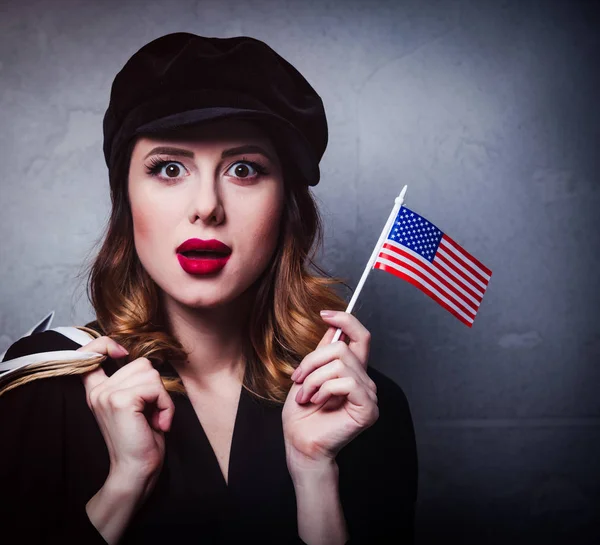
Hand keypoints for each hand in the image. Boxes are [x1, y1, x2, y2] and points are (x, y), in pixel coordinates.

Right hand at [78, 336, 174, 489]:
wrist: (136, 471)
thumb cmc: (141, 440)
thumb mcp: (134, 405)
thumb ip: (131, 382)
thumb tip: (148, 359)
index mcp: (97, 390)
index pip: (91, 352)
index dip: (107, 344)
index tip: (123, 353)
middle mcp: (98, 390)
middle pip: (140, 363)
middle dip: (156, 387)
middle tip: (151, 412)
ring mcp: (107, 395)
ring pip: (150, 373)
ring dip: (162, 397)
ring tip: (154, 418)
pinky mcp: (121, 401)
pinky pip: (155, 388)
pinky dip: (165, 405)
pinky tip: (159, 423)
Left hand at [282, 311, 378, 476]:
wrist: (300, 445)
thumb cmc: (302, 415)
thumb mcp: (308, 375)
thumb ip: (323, 353)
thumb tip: (332, 328)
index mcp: (353, 371)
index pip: (360, 336)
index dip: (345, 320)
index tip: (324, 314)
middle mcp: (364, 380)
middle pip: (341, 347)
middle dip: (312, 361)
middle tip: (298, 380)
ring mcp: (369, 395)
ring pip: (340, 364)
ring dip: (314, 378)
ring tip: (306, 395)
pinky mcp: (368, 408)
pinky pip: (345, 382)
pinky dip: (324, 389)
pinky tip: (317, 402)